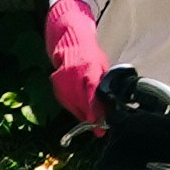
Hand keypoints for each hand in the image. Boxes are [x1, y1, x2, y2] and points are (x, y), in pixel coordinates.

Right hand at [45, 0, 110, 123]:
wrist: (69, 41)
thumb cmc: (90, 54)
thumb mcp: (103, 66)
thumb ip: (105, 83)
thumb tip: (113, 104)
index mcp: (88, 69)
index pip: (91, 94)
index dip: (95, 111)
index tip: (99, 124)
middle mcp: (73, 76)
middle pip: (82, 103)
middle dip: (91, 117)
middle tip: (99, 128)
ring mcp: (62, 81)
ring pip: (73, 105)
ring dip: (83, 114)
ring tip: (93, 120)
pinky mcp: (55, 86)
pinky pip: (66, 102)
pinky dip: (74, 108)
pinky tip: (82, 110)